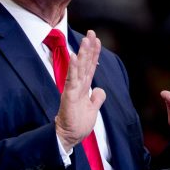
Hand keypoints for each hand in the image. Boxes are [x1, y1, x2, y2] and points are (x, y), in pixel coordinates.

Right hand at [54, 30, 105, 151]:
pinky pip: (71, 79)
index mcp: (84, 88)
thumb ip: (96, 99)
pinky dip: (73, 67)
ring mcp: (73, 89)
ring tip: (85, 39)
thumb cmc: (78, 125)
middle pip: (85, 63)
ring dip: (82, 53)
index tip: (97, 40)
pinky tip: (74, 56)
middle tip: (91, 32)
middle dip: (89, 47)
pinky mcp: (68, 95)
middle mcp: (79, 86)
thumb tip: (100, 90)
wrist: (68, 137)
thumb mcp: (93, 110)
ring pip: (79, 68)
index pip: (90, 67)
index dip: (94, 54)